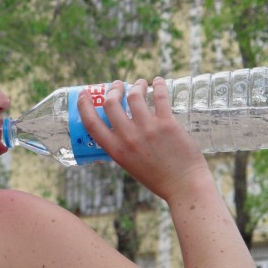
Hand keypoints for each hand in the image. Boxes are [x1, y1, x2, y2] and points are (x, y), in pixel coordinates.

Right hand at [77, 77, 209, 200]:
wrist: (184, 186)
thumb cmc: (158, 179)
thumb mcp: (130, 165)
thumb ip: (122, 147)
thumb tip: (120, 127)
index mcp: (116, 150)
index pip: (91, 123)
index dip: (84, 106)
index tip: (83, 95)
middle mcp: (129, 137)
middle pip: (111, 103)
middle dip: (112, 90)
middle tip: (118, 85)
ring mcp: (148, 129)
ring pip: (134, 96)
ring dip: (135, 86)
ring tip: (139, 84)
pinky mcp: (167, 124)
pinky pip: (159, 97)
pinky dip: (157, 85)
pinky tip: (157, 81)